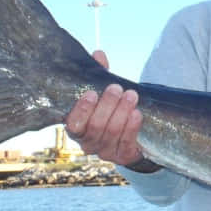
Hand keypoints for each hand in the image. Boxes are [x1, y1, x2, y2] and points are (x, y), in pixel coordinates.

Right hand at [64, 51, 145, 166]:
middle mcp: (87, 143)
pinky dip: (132, 127)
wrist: (132, 134)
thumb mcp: (103, 92)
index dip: (81, 109)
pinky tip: (137, 113)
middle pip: (95, 126)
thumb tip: (99, 54)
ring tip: (131, 95)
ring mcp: (105, 152)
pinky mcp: (123, 156)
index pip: (73, 123)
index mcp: (77, 128)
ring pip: (111, 132)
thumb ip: (100, 75)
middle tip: (116, 88)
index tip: (92, 93)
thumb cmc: (111, 109)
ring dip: (122, 112)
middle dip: (107, 105)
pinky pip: (126, 143)